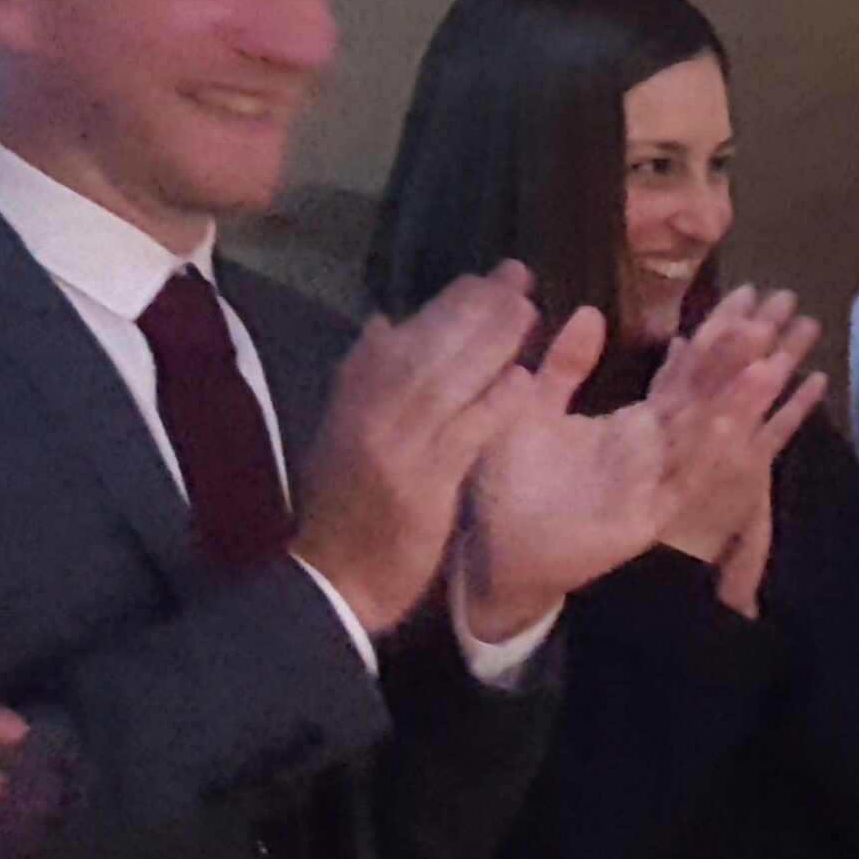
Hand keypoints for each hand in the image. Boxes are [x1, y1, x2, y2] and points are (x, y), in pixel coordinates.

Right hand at [292, 263, 537, 636]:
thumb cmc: (347, 509)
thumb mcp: (345, 434)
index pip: (402, 334)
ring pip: (447, 380)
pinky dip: (491, 405)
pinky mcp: (421, 484)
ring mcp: (395, 446)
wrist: (330, 582)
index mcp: (352, 396)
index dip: (447, 303)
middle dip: (475, 307)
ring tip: (528, 310)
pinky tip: (522, 383)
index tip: (483, 278)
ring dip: (490, 342)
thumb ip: (367, 381)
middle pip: (427, 345)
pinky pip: (462, 435)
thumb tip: (386, 322)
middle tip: (517, 277)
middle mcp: (369, 412)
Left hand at [463, 290, 820, 635]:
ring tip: (769, 366)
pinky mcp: (646, 517)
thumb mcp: (535, 410)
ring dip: (735, 404)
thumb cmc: (514, 484)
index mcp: (633, 426)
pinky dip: (703, 452)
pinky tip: (726, 422)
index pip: (682, 375)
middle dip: (737, 362)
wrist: (498, 552)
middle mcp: (653, 451)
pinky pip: (681, 481)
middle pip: (704, 398)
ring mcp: (654, 484)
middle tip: (776, 318)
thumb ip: (564, 366)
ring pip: (703, 437)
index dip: (713, 340)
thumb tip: (589, 311)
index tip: (747, 301)